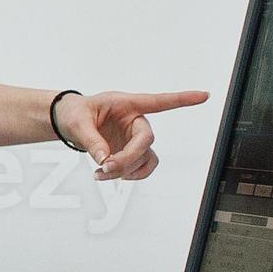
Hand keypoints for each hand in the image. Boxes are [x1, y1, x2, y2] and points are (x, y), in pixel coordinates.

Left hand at [55, 89, 209, 181]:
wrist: (68, 122)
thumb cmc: (75, 113)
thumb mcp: (78, 123)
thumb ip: (91, 140)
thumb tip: (103, 159)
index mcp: (127, 105)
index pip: (158, 101)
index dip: (182, 99)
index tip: (204, 95)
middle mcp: (136, 121)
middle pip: (146, 140)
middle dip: (127, 157)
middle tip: (105, 167)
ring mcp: (135, 138)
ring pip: (144, 158)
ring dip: (126, 170)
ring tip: (100, 173)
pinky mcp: (131, 152)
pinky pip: (142, 166)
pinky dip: (129, 175)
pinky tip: (112, 175)